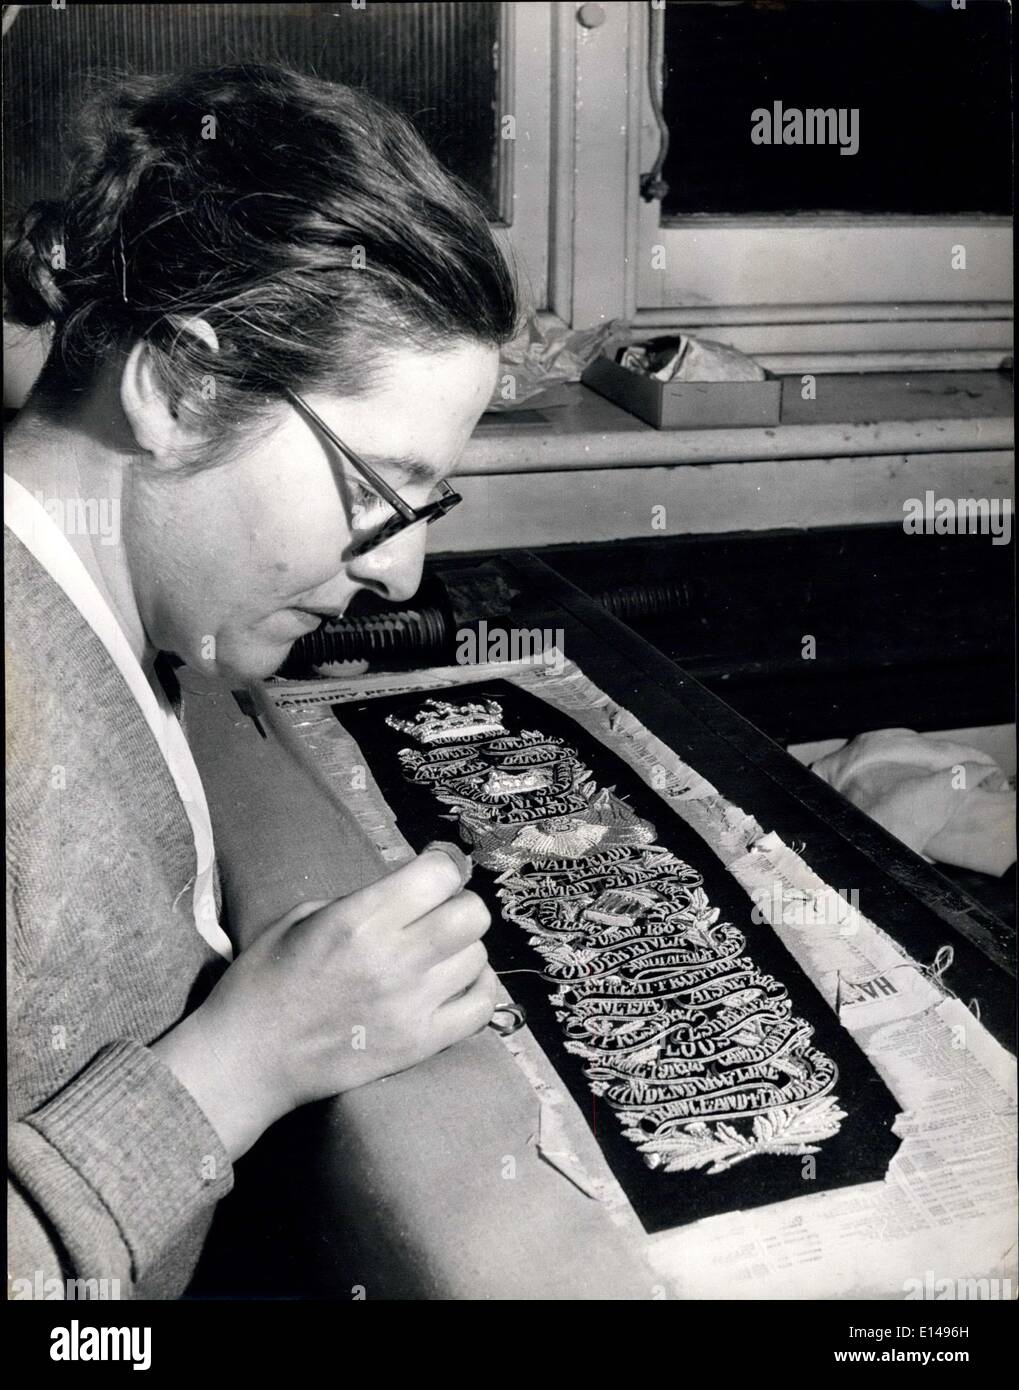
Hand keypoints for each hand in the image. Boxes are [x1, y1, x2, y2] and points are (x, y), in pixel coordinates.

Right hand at [152, 848, 495, 1158]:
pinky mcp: (421, 1045)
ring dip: (463, 949)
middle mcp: (394, 959)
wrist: (248, 1059)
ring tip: (439, 955)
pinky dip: (478, 990)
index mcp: (360, 920)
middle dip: (460, 905)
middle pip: (472, 915)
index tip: (431, 876)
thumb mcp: (302, 918)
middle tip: (439, 914)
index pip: (439, 875)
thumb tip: (408, 893)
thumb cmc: (264, 980)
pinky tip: (455, 985)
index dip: (441, 869)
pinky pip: (481, 1008)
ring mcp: (412, 1006)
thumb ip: (361, 902)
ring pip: (478, 958)